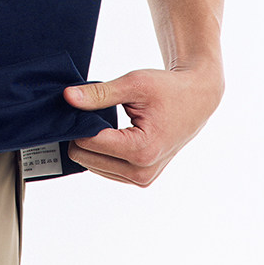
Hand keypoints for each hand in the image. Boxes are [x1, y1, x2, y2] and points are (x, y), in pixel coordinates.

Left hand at [61, 64, 223, 184]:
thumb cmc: (168, 90)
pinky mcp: (140, 179)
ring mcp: (141, 179)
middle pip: (85, 158)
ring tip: (108, 121)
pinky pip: (104, 168)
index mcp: (141, 150)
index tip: (84, 103)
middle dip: (84, 133)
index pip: (88, 143)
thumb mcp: (134, 84)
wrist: (195, 101)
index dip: (80, 121)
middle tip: (95, 111)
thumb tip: (67, 97)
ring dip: (93, 144)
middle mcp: (142, 172)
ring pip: (91, 165)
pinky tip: (113, 133)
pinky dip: (102, 151)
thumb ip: (99, 94)